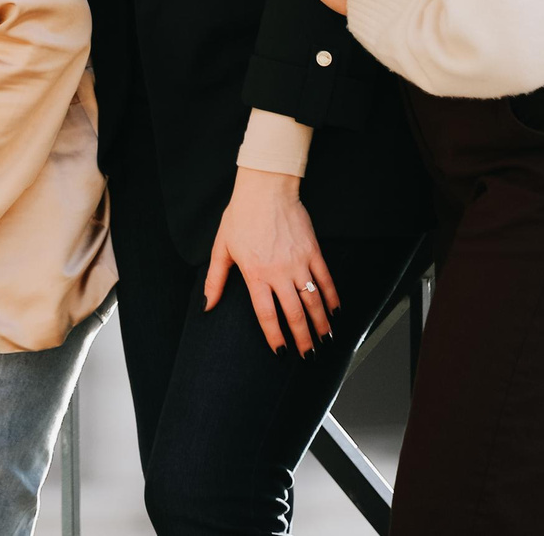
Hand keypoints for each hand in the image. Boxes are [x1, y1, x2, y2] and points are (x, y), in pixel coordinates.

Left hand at [204, 164, 338, 355]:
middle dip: (302, 338)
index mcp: (255, 274)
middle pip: (294, 313)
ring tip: (325, 339)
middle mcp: (279, 272)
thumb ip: (215, 280)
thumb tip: (207, 306)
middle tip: (308, 354)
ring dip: (321, 323)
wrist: (266, 188)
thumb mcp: (222, 247)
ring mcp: (298, 262)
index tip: (280, 352)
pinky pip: (325, 280)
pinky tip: (335, 312)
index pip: (266, 314)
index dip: (274, 336)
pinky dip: (332, 298)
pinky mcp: (313, 251)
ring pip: (313, 300)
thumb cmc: (241, 215)